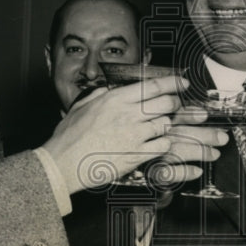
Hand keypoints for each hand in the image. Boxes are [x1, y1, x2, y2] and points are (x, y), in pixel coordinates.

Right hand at [45, 75, 192, 193]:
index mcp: (115, 99)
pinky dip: (163, 144)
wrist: (63, 163)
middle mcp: (127, 114)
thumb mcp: (81, 107)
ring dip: (166, 125)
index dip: (172, 83)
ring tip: (159, 127)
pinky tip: (156, 144)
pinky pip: (162, 146)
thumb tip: (109, 88)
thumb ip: (98, 95)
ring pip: (165, 124)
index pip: (152, 85)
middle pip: (165, 103)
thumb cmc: (68, 137)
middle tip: (174, 107)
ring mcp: (133, 135)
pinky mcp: (136, 155)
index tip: (182, 83)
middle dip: (174, 104)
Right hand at [146, 105, 228, 189]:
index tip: (205, 115)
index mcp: (158, 120)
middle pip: (180, 132)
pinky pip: (167, 173)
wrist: (118, 152)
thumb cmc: (144, 134)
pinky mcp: (151, 169)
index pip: (174, 114)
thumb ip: (176, 113)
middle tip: (221, 137)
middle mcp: (156, 136)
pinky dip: (183, 172)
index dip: (190, 114)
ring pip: (177, 151)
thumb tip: (203, 112)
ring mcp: (153, 153)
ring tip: (215, 154)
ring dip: (198, 152)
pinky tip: (197, 171)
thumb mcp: (155, 116)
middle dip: (203, 134)